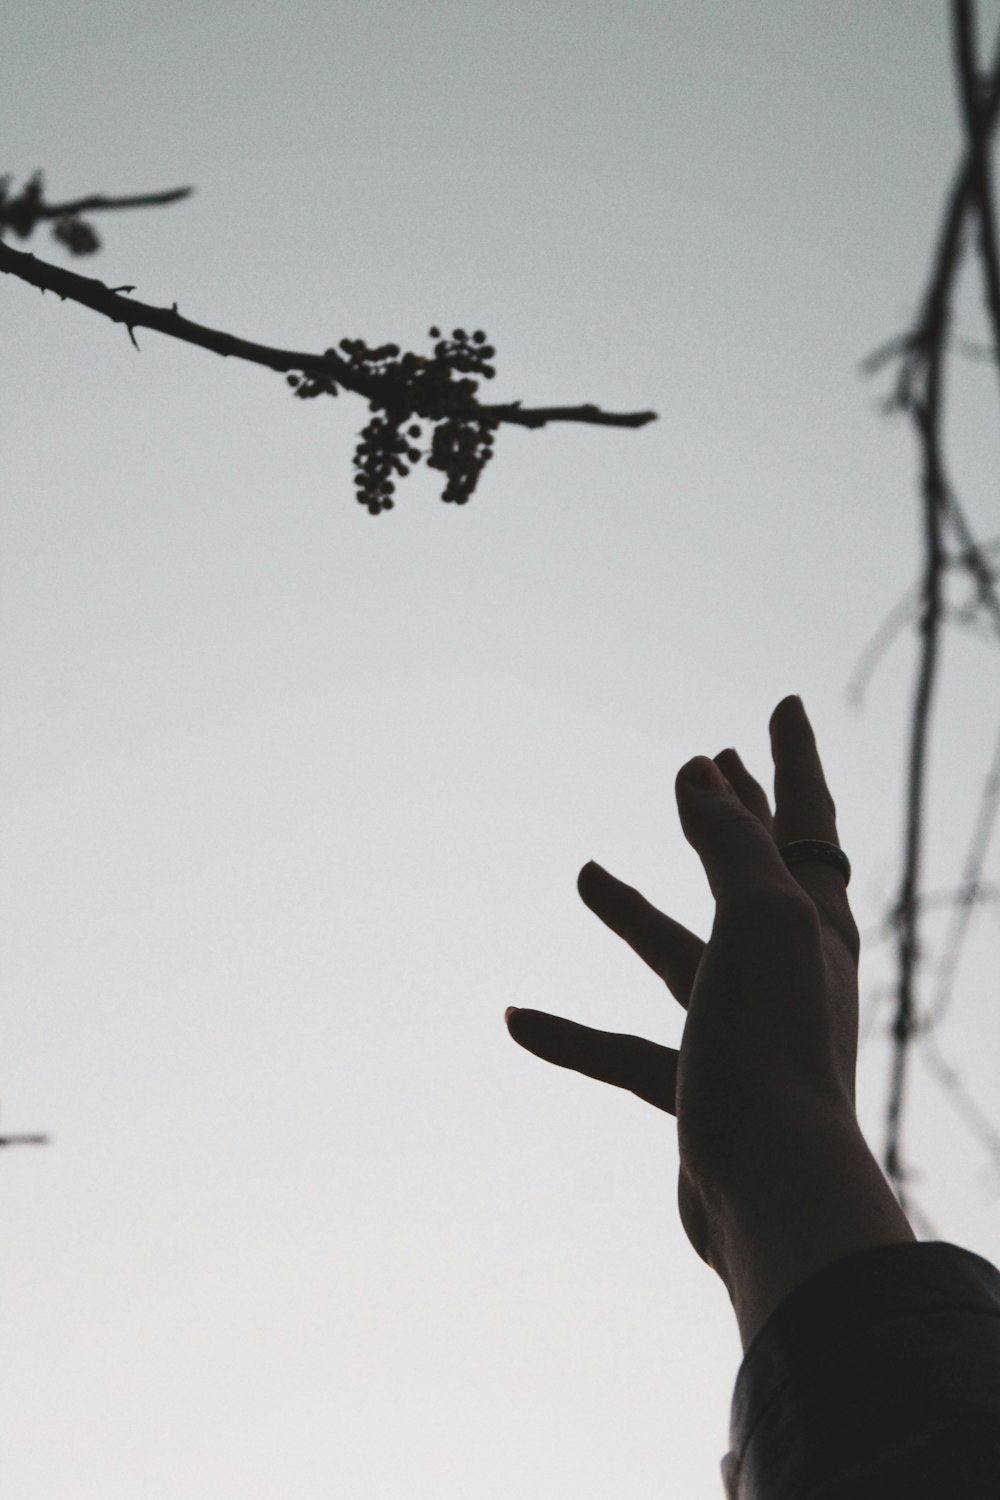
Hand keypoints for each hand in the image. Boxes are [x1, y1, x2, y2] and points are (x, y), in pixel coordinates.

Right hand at [506, 696, 911, 1343]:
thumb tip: (702, 770)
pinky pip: (624, 1052)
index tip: (780, 705)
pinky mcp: (699, 1090)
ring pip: (680, 954)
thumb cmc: (774, 1048)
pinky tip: (515, 1020)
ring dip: (634, 914)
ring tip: (585, 873)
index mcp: (812, 923)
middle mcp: (786, 971)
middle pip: (756, 872)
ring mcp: (742, 1031)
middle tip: (710, 762)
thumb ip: (731, 840)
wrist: (771, 1194)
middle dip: (735, 815)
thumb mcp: (761, 920)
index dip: (794, 757)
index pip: (809, 817)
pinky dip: (573, 1036)